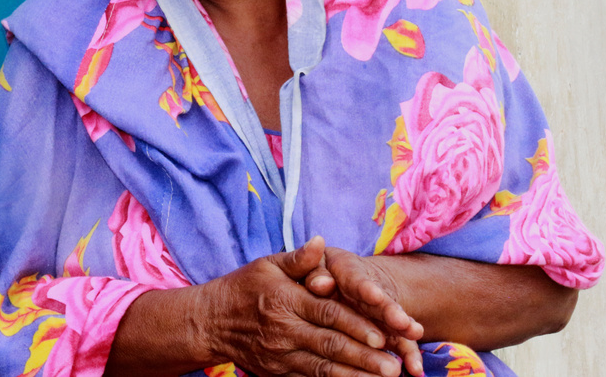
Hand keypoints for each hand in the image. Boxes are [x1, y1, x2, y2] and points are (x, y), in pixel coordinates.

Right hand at [202, 237, 403, 376]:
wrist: (211, 322)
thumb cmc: (244, 287)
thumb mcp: (268, 265)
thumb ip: (300, 258)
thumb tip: (321, 242)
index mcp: (286, 301)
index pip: (327, 314)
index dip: (356, 325)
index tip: (382, 335)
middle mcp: (284, 331)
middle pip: (331, 345)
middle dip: (364, 357)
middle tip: (394, 366)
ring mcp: (281, 356)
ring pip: (324, 368)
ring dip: (355, 375)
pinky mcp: (279, 372)